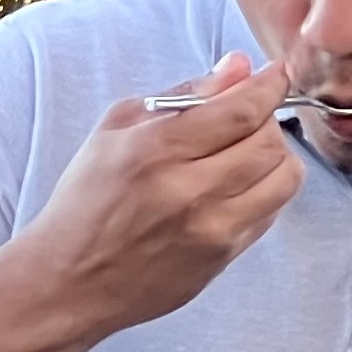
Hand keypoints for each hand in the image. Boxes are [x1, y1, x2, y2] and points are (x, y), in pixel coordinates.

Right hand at [9, 55, 302, 336]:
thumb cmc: (85, 204)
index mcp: (155, 151)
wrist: (68, 283)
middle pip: (270, 142)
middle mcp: (188, 192)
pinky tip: (236, 188)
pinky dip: (265, 191)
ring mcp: (210, 231)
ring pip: (284, 179)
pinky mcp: (221, 259)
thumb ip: (181, 94)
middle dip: (268, 119)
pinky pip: (271, 213)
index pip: (241, 110)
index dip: (268, 86)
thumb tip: (238, 68)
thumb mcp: (115, 131)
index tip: (274, 75)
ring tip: (248, 153)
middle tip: (248, 117)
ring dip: (276, 156)